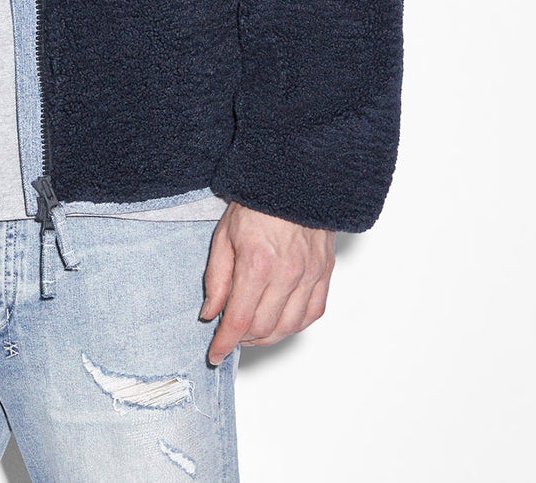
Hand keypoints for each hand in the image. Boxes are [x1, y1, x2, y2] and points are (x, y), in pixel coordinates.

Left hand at [199, 200, 334, 364]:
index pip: (239, 319)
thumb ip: (216, 279)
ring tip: (252, 329)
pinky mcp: (324, 274)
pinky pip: (312, 314)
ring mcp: (309, 275)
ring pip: (288, 328)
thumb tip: (210, 314)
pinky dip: (293, 325)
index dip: (224, 343)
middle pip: (263, 329)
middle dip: (242, 339)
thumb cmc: (255, 206)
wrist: (292, 182)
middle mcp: (287, 274)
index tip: (215, 354)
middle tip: (230, 333)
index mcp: (257, 263)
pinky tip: (279, 320)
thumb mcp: (223, 236)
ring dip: (267, 336)